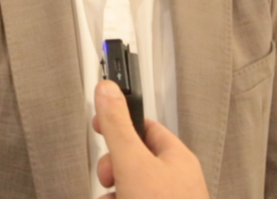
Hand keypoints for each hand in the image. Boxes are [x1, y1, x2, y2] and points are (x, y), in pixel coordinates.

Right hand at [92, 80, 209, 198]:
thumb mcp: (134, 163)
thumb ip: (118, 127)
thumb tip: (108, 90)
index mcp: (176, 157)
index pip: (145, 127)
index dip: (120, 123)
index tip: (99, 123)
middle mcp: (174, 178)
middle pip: (132, 158)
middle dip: (113, 167)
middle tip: (109, 175)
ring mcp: (166, 197)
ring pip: (129, 183)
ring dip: (112, 189)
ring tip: (112, 197)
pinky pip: (130, 198)